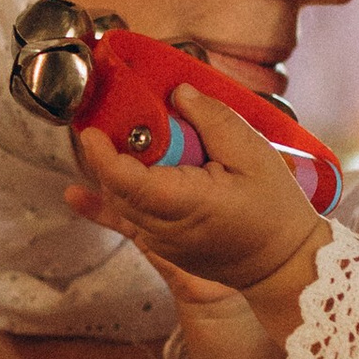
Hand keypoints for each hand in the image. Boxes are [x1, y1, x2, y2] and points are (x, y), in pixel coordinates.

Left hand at [66, 92, 327, 326]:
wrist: (283, 265)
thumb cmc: (275, 211)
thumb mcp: (255, 154)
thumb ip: (214, 120)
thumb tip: (178, 93)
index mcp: (188, 204)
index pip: (128, 181)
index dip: (103, 156)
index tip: (91, 130)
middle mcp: (166, 229)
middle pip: (117, 188)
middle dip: (106, 154)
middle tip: (107, 119)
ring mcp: (161, 243)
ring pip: (120, 203)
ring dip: (112, 172)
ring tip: (111, 139)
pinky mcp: (162, 247)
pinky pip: (128, 220)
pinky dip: (112, 198)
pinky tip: (76, 196)